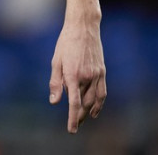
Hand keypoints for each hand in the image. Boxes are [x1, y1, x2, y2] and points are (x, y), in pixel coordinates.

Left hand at [48, 18, 105, 132]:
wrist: (83, 26)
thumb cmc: (66, 42)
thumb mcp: (56, 61)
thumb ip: (55, 82)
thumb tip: (54, 102)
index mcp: (72, 74)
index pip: (74, 102)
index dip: (72, 118)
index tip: (71, 130)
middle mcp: (86, 76)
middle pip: (84, 103)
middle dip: (79, 116)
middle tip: (74, 125)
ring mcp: (96, 74)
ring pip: (94, 100)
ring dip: (88, 111)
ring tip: (82, 119)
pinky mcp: (102, 71)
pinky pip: (102, 92)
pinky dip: (99, 103)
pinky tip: (95, 110)